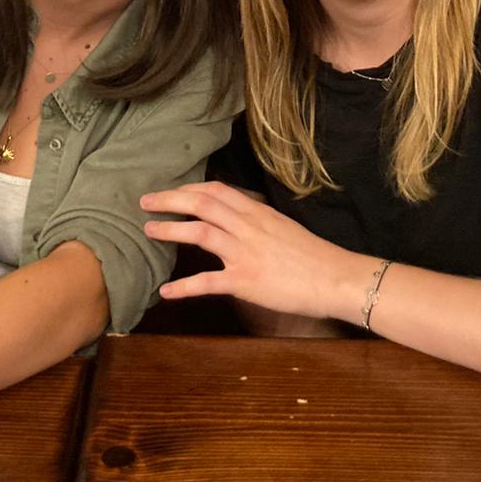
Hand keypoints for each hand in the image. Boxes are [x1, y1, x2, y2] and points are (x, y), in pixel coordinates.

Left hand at [140, 181, 372, 321]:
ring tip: (148, 230)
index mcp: (258, 212)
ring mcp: (245, 252)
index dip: (189, 188)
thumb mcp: (284, 227)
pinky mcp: (245, 280)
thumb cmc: (314, 255)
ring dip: (170, 230)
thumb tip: (238, 220)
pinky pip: (207, 282)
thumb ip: (258, 222)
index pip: (217, 190)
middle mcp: (248, 227)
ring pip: (200, 232)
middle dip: (170, 200)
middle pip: (202, 203)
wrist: (335, 277)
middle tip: (145, 201)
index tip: (171, 191)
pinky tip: (166, 292)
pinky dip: (183, 287)